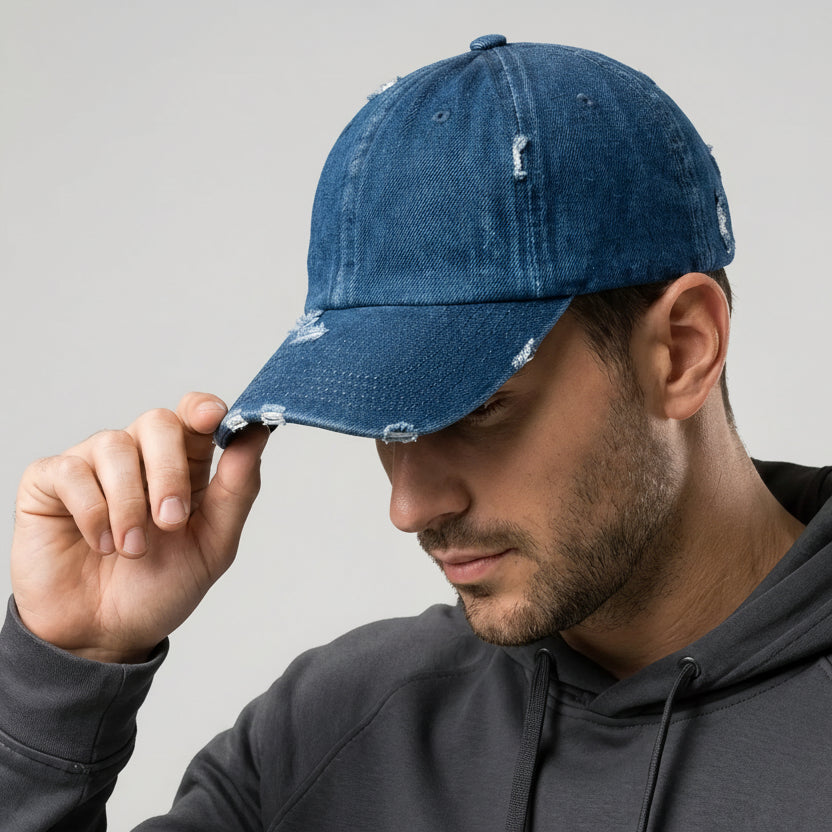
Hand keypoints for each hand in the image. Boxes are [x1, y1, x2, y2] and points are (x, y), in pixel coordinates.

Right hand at [10, 393, 268, 662]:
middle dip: (169, 472)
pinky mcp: (51, 481)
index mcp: (185, 465)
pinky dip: (92, 512)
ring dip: (129, 504)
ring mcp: (94, 465)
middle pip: (158, 422)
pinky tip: (100, 543)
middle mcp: (140, 455)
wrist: (105, 635)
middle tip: (170, 522)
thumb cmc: (160, 587)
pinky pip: (72, 471)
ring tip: (131, 549)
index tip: (213, 418)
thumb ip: (238, 488)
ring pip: (115, 445)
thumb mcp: (214, 544)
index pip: (195, 414)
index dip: (204, 408)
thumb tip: (258, 432)